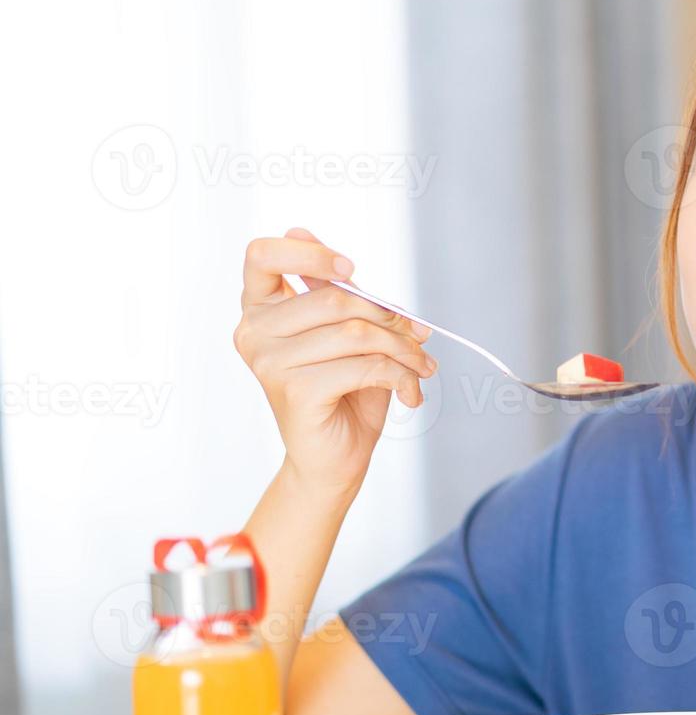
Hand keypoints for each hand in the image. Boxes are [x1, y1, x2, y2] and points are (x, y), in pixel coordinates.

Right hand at [233, 227, 436, 494]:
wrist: (335, 460)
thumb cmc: (344, 393)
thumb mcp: (347, 334)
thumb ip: (341, 295)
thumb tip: (332, 253)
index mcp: (259, 309)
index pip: (262, 255)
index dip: (310, 254)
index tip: (351, 271)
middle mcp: (254, 333)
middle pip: (335, 300)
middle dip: (390, 318)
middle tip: (420, 337)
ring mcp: (269, 363)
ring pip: (356, 333)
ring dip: (404, 350)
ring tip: (422, 367)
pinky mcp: (295, 391)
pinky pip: (364, 366)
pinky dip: (400, 377)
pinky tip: (410, 392)